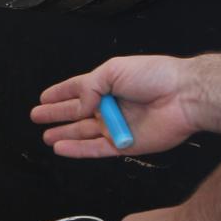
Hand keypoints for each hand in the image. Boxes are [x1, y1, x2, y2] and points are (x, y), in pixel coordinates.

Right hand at [31, 55, 201, 157]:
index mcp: (107, 84)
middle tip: (37, 116)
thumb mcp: (113, 70)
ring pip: (82, 133)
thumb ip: (88, 88)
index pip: (76, 89)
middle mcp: (109, 106)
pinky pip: (95, 149)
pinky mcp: (123, 145)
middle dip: (56, 114)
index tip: (43, 98)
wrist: (183, 96)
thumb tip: (77, 107)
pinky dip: (77, 150)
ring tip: (45, 136)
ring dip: (64, 134)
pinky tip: (61, 148)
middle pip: (76, 112)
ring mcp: (115, 126)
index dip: (60, 93)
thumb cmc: (154, 76)